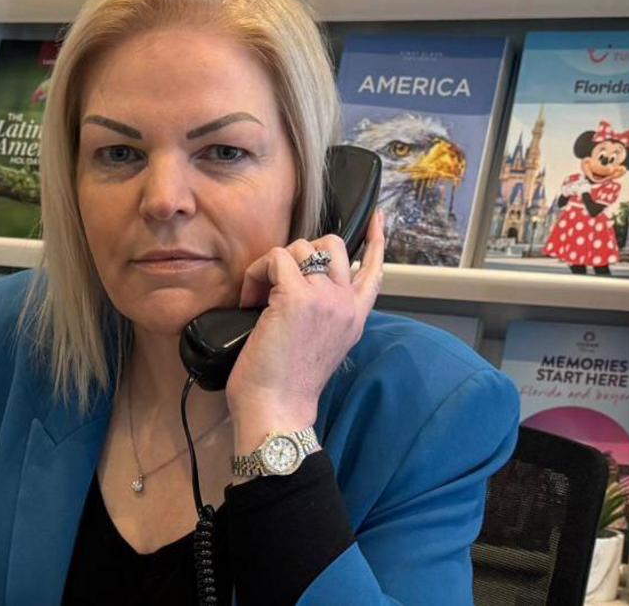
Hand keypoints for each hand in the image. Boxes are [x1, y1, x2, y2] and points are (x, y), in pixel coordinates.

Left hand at [225, 208, 387, 452]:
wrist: (278, 410)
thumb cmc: (286, 385)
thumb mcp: (320, 346)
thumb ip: (324, 315)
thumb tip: (302, 289)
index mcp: (354, 317)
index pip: (375, 270)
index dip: (376, 241)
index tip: (378, 219)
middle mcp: (346, 304)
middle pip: (333, 244)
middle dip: (301, 251)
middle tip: (278, 281)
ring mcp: (325, 298)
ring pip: (301, 247)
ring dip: (272, 265)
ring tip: (258, 297)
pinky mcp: (296, 297)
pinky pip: (274, 259)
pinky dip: (256, 273)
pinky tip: (250, 300)